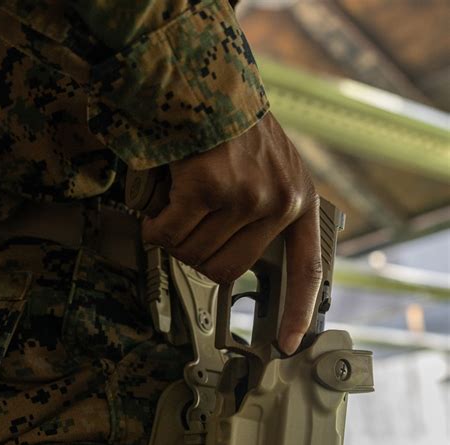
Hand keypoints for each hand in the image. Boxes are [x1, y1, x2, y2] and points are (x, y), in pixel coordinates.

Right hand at [142, 112, 321, 354]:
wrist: (209, 84)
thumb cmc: (236, 131)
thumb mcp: (274, 171)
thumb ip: (268, 216)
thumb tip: (235, 269)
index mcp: (299, 203)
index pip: (307, 270)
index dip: (296, 310)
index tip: (287, 342)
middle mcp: (279, 203)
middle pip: (227, 270)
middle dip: (198, 258)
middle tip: (188, 231)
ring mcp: (245, 198)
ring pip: (195, 254)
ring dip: (175, 239)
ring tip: (176, 207)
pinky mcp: (209, 190)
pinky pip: (169, 235)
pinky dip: (155, 228)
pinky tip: (157, 209)